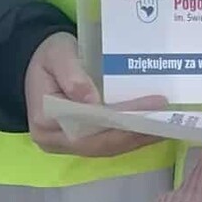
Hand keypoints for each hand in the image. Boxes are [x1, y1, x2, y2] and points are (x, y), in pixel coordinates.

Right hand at [25, 32, 168, 157]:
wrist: (35, 60)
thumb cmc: (48, 55)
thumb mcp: (57, 55)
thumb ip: (72, 76)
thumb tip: (92, 100)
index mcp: (45, 120)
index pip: (88, 126)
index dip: (120, 120)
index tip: (149, 109)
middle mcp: (55, 140)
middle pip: (100, 143)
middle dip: (135, 134)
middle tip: (166, 121)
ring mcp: (66, 145)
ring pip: (107, 147)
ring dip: (137, 139)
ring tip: (166, 128)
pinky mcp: (79, 142)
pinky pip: (106, 143)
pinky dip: (129, 137)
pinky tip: (151, 129)